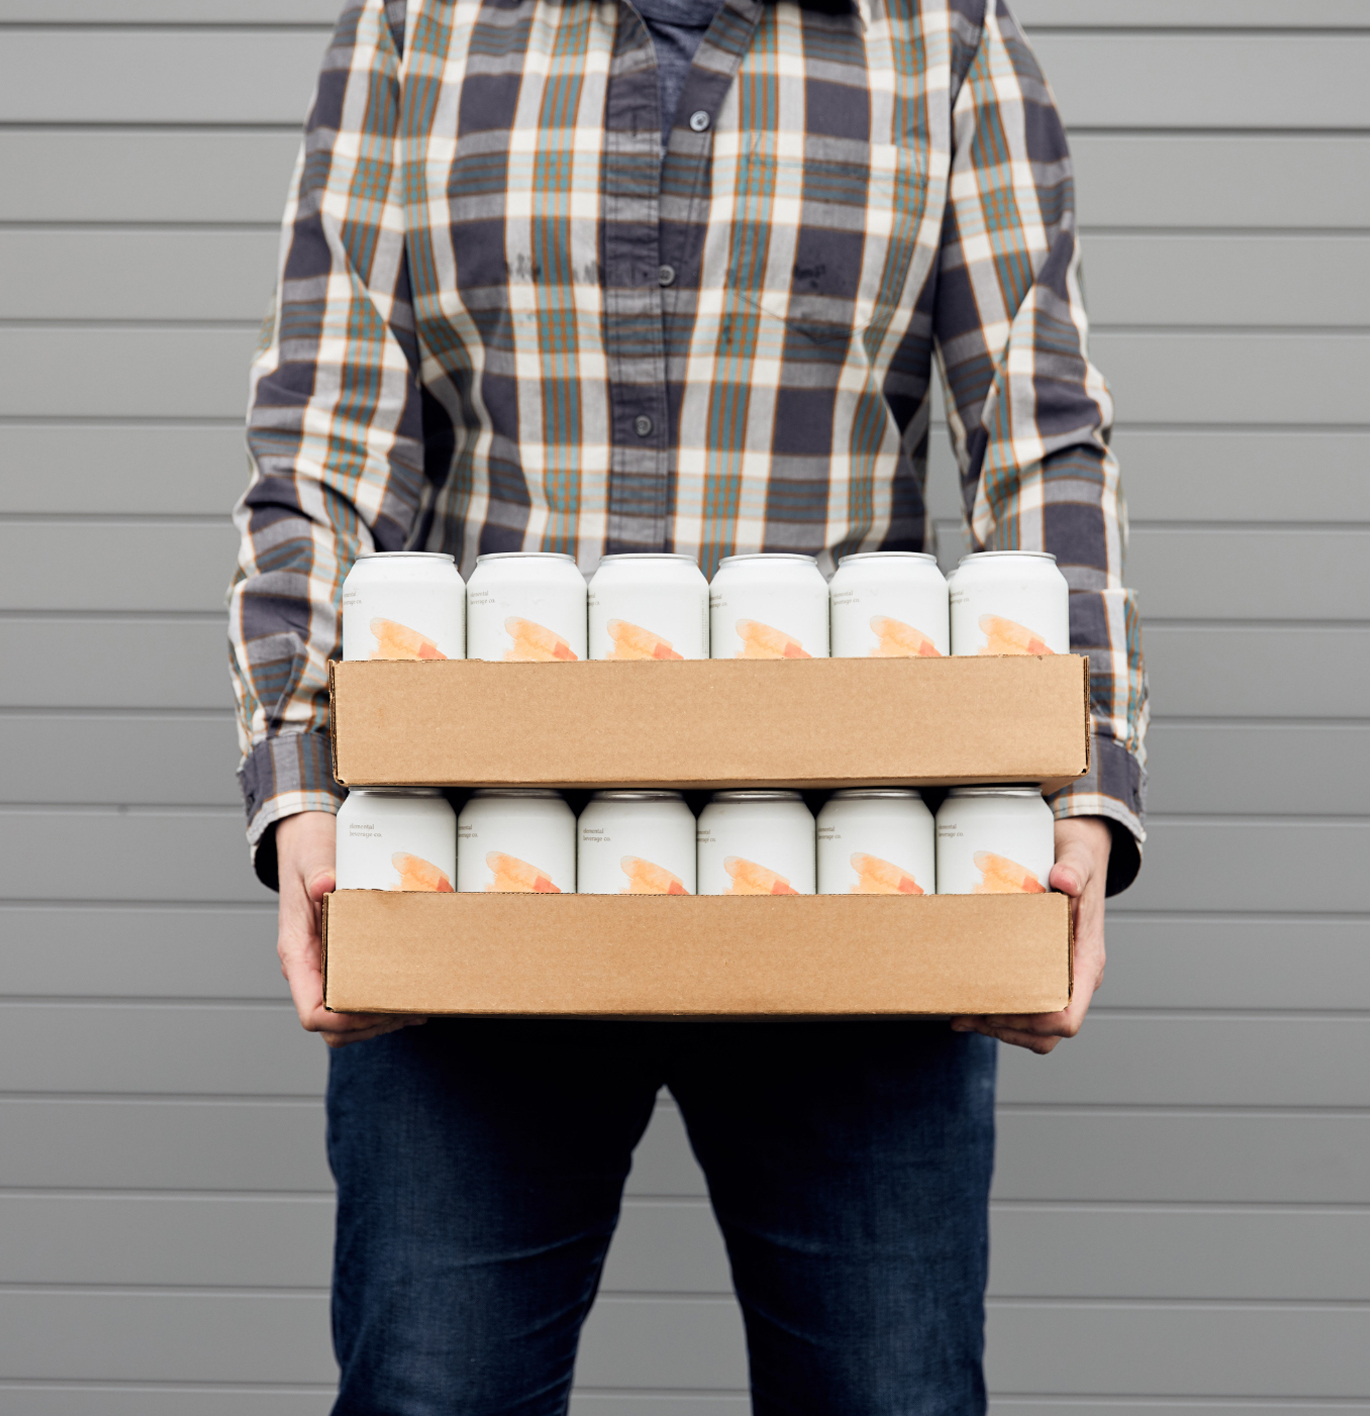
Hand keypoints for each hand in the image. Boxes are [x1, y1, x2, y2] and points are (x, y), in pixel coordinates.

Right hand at [275, 810, 426, 1047]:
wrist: (305, 843)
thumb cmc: (306, 853)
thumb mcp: (311, 857)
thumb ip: (317, 872)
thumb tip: (324, 884)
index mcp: (297, 953)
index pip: (311, 1012)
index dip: (342, 1020)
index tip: (375, 1008)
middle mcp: (309, 968)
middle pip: (332, 1026)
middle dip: (369, 1025)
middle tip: (406, 1011)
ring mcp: (324, 968)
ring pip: (346, 1020)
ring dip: (379, 1021)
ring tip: (414, 1010)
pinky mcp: (342, 961)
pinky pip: (358, 997)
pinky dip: (383, 1006)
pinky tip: (411, 999)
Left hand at [950, 816, 1110, 1054]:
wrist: (1077, 853)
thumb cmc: (1078, 859)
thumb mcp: (1078, 858)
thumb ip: (1075, 868)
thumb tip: (1064, 880)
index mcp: (1087, 961)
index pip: (1068, 1017)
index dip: (1034, 1024)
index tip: (998, 1008)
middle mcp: (1076, 976)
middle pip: (1047, 1032)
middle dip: (1007, 1028)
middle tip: (967, 1013)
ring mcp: (1060, 977)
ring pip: (1035, 1030)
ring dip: (999, 1028)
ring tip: (962, 1015)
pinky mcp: (1042, 971)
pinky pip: (1026, 1010)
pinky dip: (998, 1015)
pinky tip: (968, 1007)